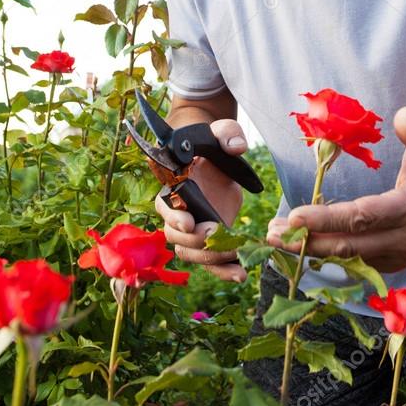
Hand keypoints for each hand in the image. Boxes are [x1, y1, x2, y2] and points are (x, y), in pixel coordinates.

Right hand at [155, 119, 247, 281]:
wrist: (217, 158)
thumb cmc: (212, 142)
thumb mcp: (220, 131)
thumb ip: (227, 134)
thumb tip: (236, 146)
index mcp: (173, 187)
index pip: (165, 207)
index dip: (174, 216)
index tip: (189, 222)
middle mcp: (178, 212)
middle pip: (176, 236)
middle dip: (196, 239)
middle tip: (217, 231)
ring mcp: (193, 229)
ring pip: (191, 253)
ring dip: (211, 259)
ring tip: (236, 259)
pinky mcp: (210, 240)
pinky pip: (211, 261)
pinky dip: (223, 271)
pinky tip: (240, 274)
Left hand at [266, 107, 405, 271]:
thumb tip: (404, 115)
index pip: (361, 218)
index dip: (327, 219)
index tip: (295, 216)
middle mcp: (402, 239)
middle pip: (348, 247)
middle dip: (307, 242)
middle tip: (272, 234)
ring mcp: (398, 257)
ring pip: (348, 259)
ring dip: (310, 250)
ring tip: (276, 239)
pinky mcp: (392, 264)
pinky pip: (355, 263)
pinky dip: (326, 256)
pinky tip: (300, 245)